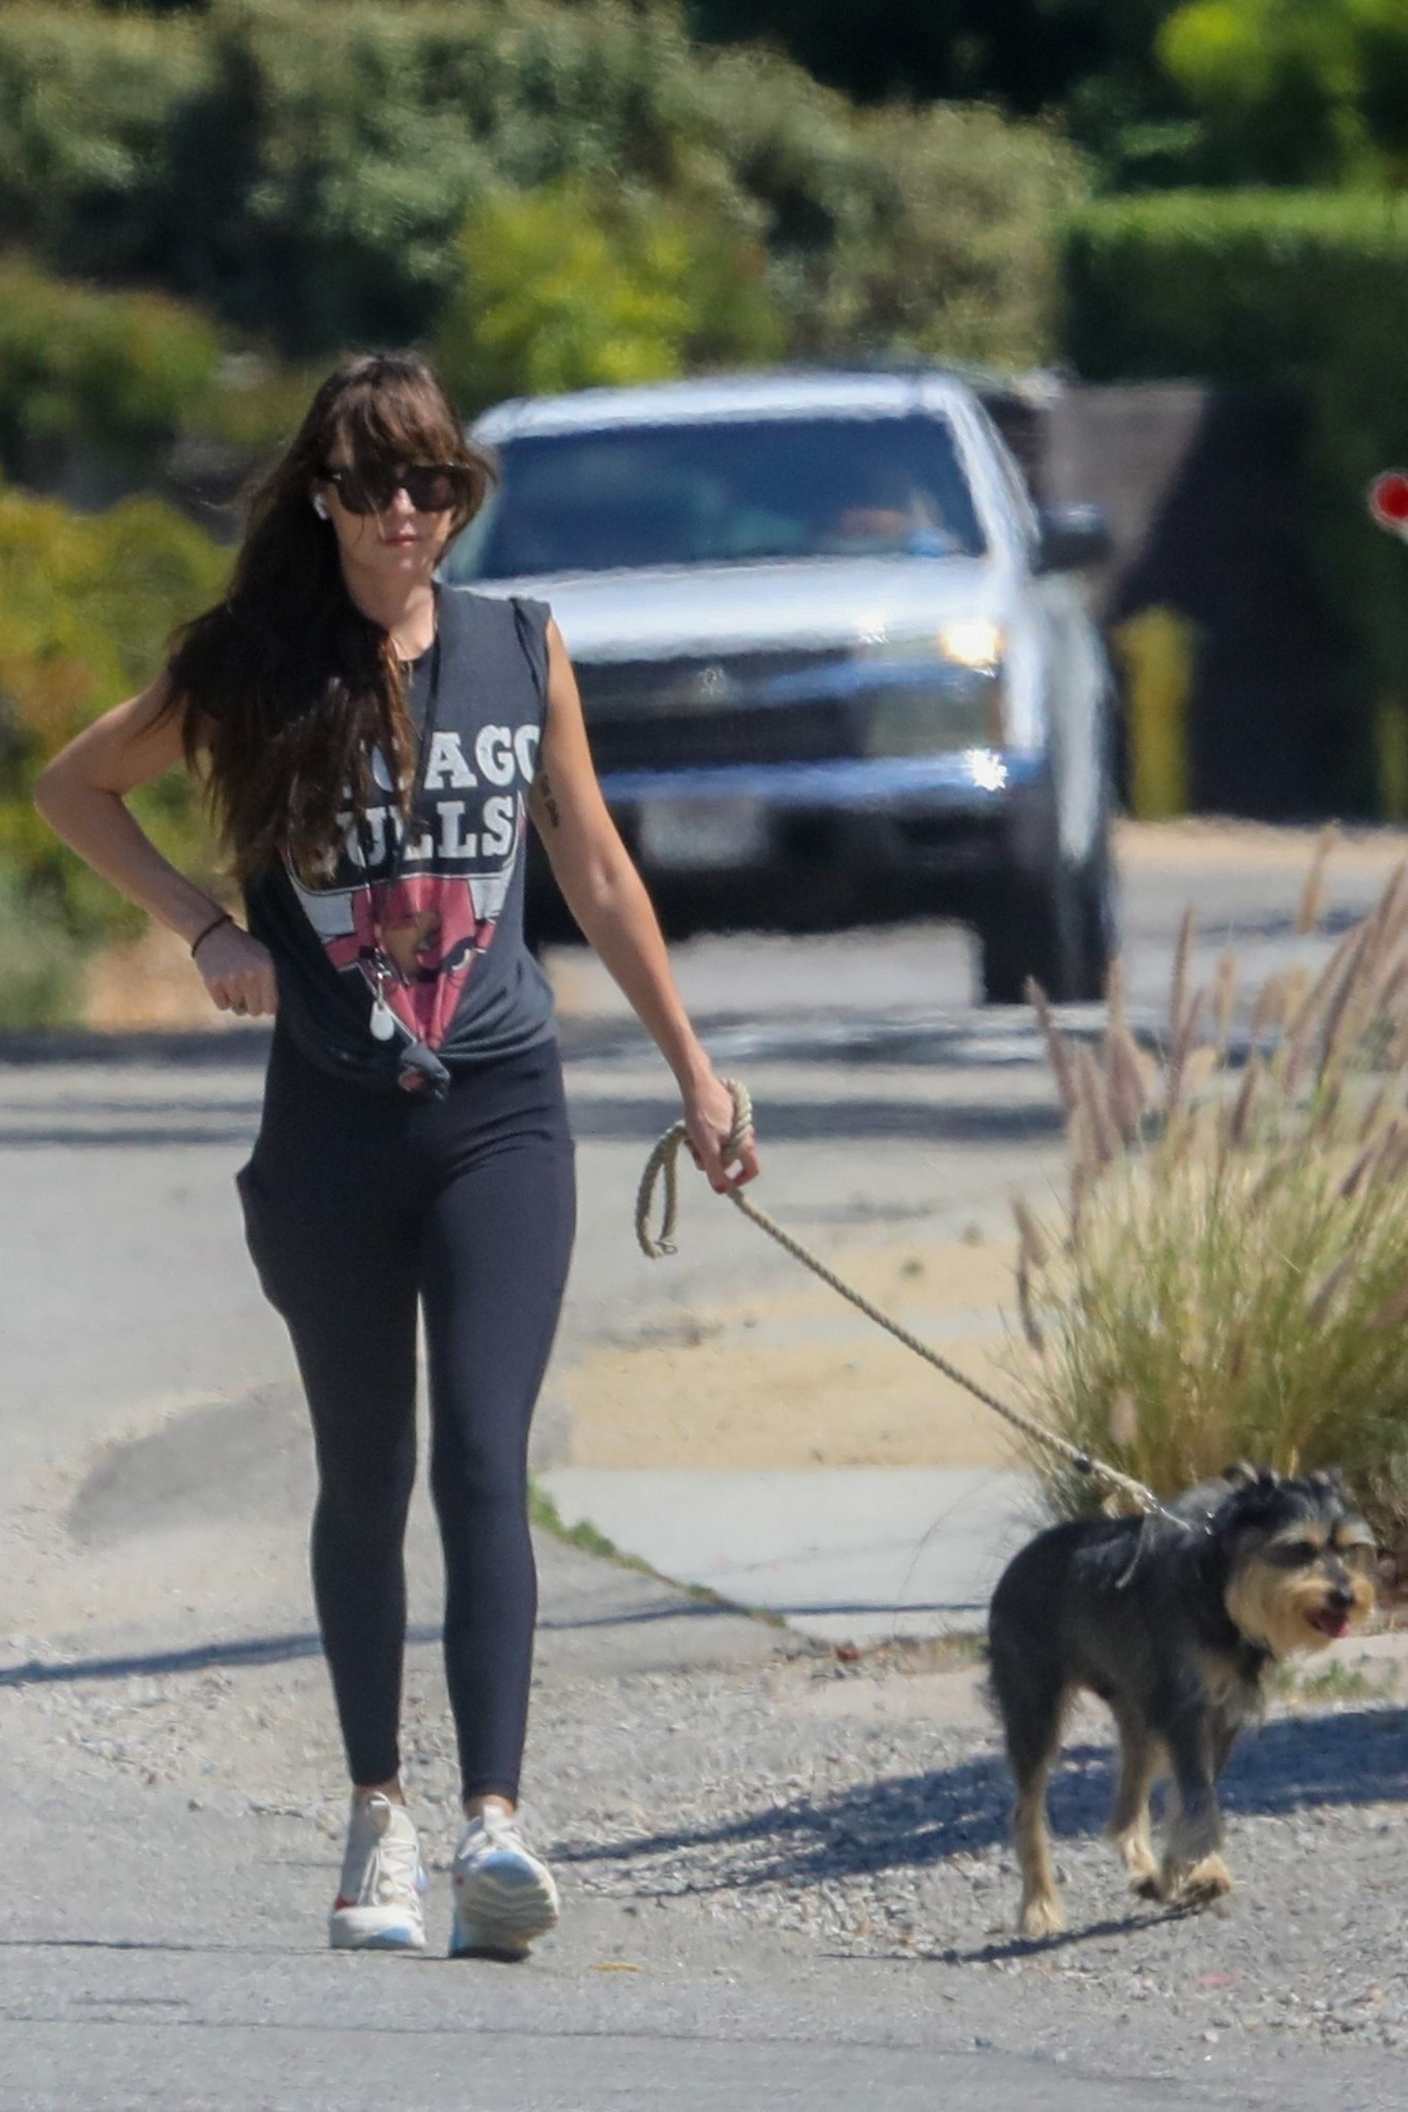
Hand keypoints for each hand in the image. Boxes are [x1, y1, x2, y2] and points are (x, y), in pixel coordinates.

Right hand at [194, 921, 277, 1017]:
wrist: (214, 933)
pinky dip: (222, 999)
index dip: (266, 1008)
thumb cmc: (242, 948)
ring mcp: (230, 980)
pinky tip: (222, 983)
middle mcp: (250, 976)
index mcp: (265, 969)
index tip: (262, 1004)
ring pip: (237, 1009)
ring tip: (232, 981)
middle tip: (246, 993)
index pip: (270, 1007)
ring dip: (235, 1000)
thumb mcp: (263, 957)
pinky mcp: (213, 983)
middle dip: (251, 1006)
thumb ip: (270, 982)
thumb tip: (271, 1011)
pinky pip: (223, 1006)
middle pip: (254, 1011)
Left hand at [682, 1070, 758, 1193]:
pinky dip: (707, 1136)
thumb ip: (715, 1171)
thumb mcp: (707, 1148)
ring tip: (692, 1137)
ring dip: (707, 1148)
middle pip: (731, 1158)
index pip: (752, 1169)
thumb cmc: (703, 1117)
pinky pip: (719, 1133)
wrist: (698, 1085)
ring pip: (723, 1146)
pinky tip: (694, 1127)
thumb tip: (722, 1191)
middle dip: (713, 1161)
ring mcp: (738, 1123)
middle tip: (695, 1153)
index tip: (723, 1183)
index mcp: (745, 1143)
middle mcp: (746, 1133)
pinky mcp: (728, 1114)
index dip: (739, 1180)